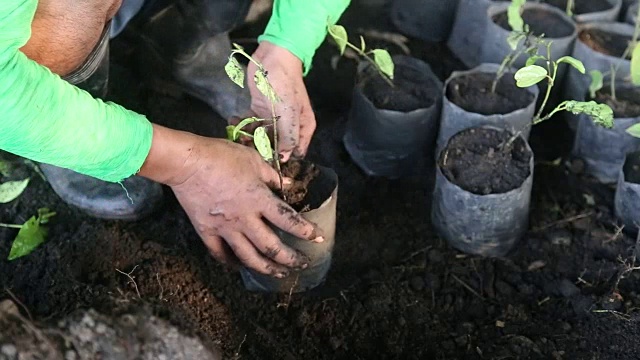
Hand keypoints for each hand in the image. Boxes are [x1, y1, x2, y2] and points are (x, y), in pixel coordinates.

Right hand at [139, 125, 323, 275]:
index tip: (318, 239)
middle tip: (302, 264)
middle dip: (290, 259)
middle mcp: (245, 219)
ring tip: (278, 273)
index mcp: (259, 200)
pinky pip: (221, 254)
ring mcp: (225, 229)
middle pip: (271, 247)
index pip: (289, 221)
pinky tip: (240, 266)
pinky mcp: (206, 231)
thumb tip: (290, 186)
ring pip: (248, 257)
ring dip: (266, 268)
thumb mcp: (253, 160)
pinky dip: (231, 262)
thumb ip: (273, 176)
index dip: (306, 231)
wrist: (186, 162)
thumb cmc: (222, 156)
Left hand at [247, 41, 315, 161]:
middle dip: (261, 150)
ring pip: (261, 136)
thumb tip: (283, 159)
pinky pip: (251, 124)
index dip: (282, 161)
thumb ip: (288, 139)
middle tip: (246, 149)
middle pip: (276, 147)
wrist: (273, 58)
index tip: (266, 165)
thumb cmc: (284, 86)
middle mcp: (289, 127)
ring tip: (237, 136)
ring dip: (249, 138)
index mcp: (302, 128)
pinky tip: (233, 123)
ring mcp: (274, 118)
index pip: (294, 153)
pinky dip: (242, 126)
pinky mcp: (260, 110)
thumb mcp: (288, 115)